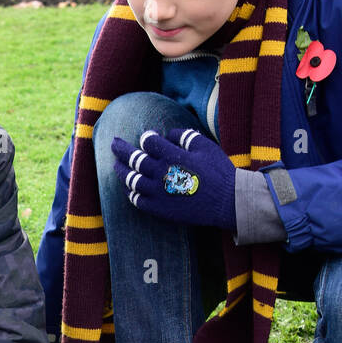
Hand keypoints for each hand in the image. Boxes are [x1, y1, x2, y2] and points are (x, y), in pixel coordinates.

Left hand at [111, 128, 236, 230]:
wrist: (228, 202)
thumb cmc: (219, 172)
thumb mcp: (206, 146)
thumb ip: (185, 136)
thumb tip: (169, 133)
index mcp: (171, 155)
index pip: (148, 142)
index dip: (146, 138)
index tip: (147, 138)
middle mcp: (160, 173)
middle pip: (133, 158)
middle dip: (121, 149)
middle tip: (114, 143)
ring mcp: (157, 192)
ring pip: (131, 179)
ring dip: (121, 171)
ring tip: (116, 166)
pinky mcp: (159, 209)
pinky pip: (137, 200)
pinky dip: (131, 193)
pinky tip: (129, 189)